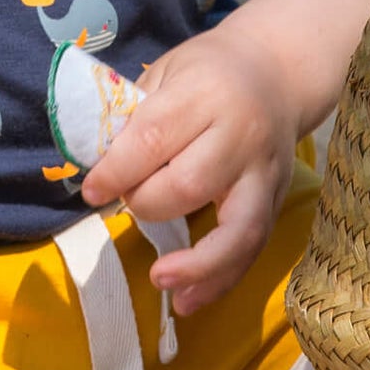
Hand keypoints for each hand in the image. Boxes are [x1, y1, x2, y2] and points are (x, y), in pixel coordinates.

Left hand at [77, 27, 299, 315]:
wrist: (277, 69)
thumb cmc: (206, 71)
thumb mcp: (165, 72)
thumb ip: (134, 116)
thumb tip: (95, 165)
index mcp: (203, 94)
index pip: (152, 139)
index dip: (116, 172)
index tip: (92, 193)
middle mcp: (240, 135)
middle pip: (189, 185)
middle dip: (147, 204)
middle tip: (128, 204)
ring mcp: (264, 173)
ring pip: (236, 229)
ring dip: (196, 264)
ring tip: (160, 281)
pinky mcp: (278, 200)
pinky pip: (253, 248)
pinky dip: (221, 280)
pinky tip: (188, 300)